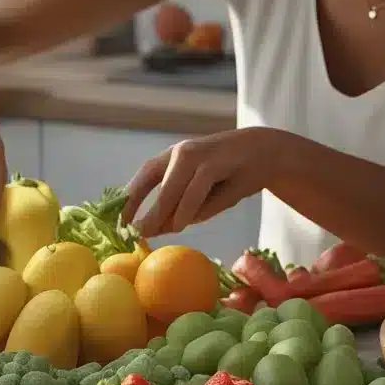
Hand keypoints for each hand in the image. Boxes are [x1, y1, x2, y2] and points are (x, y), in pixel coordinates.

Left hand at [122, 127, 276, 236]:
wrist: (266, 153)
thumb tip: (155, 230)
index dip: (128, 199)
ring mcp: (197, 154)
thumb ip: (179, 210)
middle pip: (150, 180)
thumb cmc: (229, 178)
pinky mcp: (215, 161)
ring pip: (171, 187)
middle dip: (139, 209)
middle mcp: (181, 152)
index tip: (118, 222)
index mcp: (173, 158)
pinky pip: (194, 188)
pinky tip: (181, 224)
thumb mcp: (201, 197)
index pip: (144, 177)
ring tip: (154, 232)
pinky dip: (186, 208)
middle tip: (132, 233)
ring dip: (162, 213)